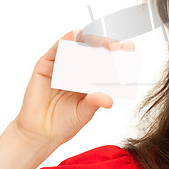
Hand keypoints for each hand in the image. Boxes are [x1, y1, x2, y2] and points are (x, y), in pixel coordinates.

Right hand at [12, 29, 134, 146]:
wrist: (39, 133)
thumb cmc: (64, 123)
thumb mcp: (83, 113)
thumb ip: (94, 103)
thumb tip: (109, 99)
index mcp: (92, 79)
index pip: (108, 61)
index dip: (119, 53)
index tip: (129, 48)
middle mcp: (78, 69)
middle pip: (94, 49)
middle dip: (106, 44)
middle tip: (115, 46)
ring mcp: (62, 65)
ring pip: (77, 45)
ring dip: (90, 39)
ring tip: (100, 42)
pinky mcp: (46, 64)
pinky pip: (57, 48)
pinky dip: (66, 39)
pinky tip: (74, 35)